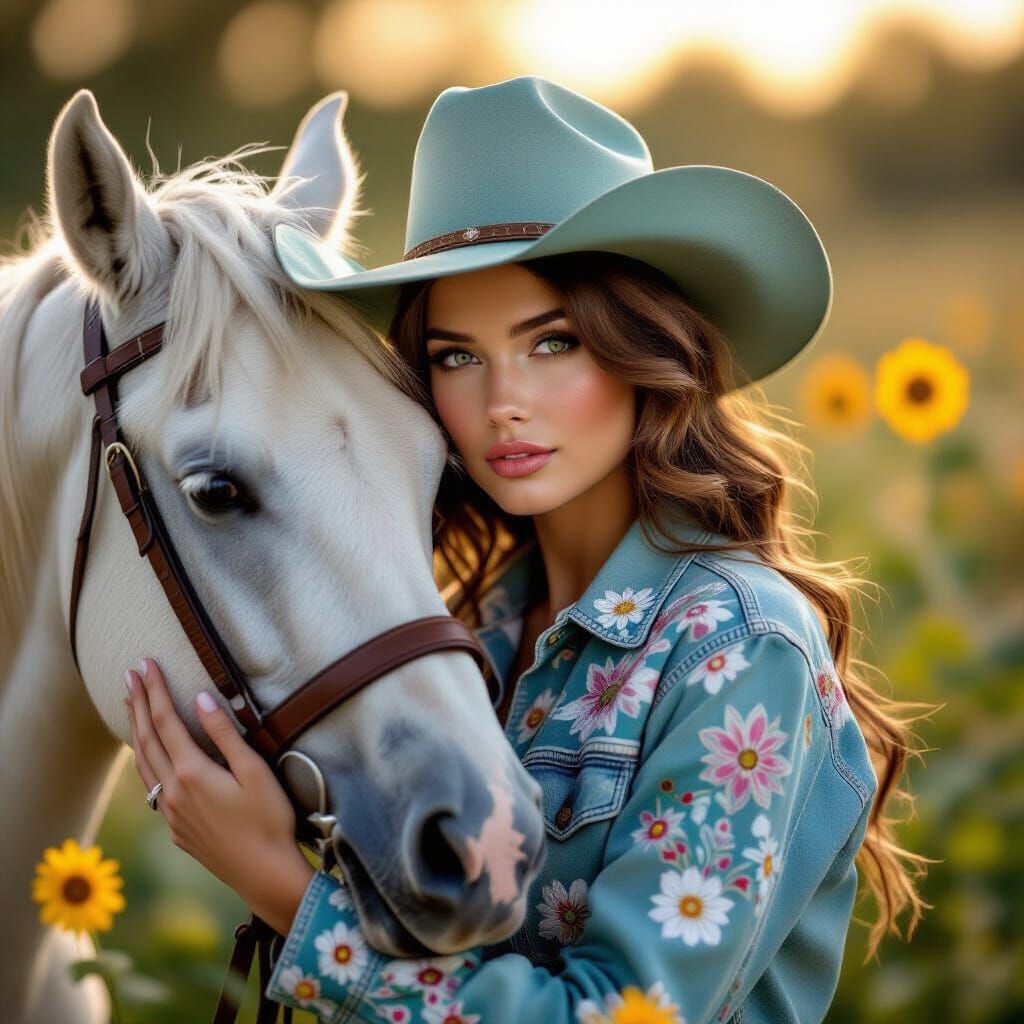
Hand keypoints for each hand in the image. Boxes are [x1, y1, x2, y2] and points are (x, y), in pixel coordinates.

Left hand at [124, 658, 313, 929]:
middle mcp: (173, 793)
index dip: (155, 690)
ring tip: (131, 706)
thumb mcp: (254, 771)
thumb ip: (225, 734)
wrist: (265, 874)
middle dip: (138, 704)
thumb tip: (200, 698)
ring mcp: (172, 815)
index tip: (146, 663)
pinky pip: (152, 789)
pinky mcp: (178, 830)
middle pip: (147, 740)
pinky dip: (145, 763)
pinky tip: (149, 759)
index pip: (166, 722)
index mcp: (192, 774)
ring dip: (136, 732)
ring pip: (144, 766)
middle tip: (129, 674)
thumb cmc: (269, 819)